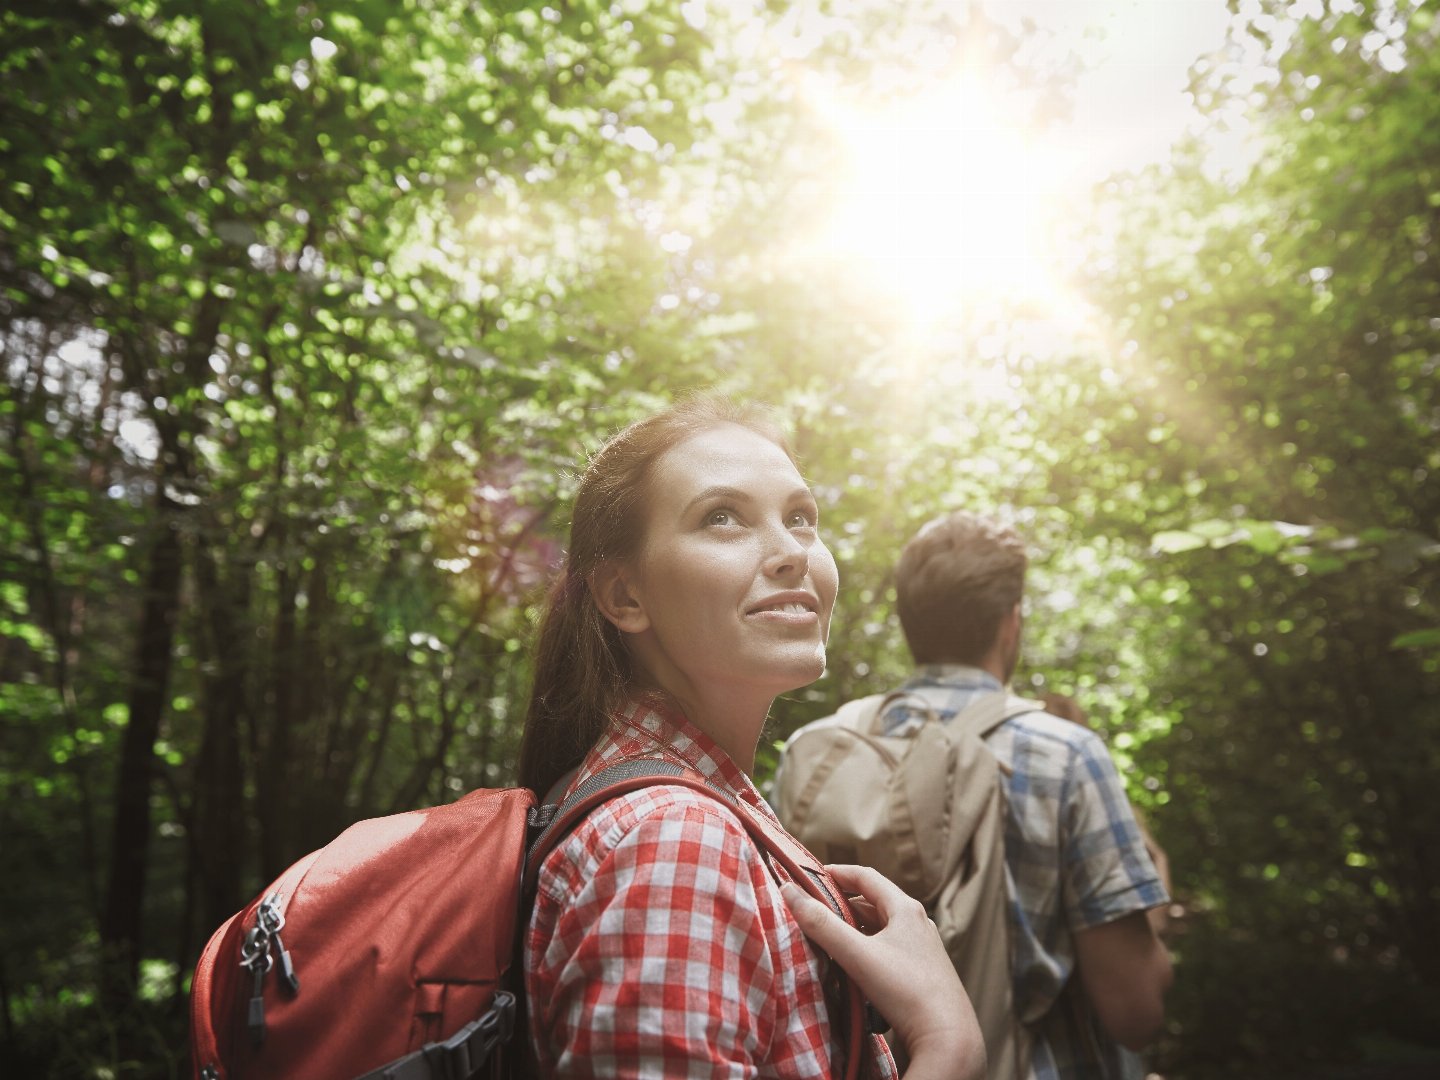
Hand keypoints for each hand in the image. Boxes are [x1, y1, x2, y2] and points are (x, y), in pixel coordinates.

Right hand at [781, 864, 984, 1079]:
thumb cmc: (905, 991)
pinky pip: (891, 950)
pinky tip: (857, 967)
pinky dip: (870, 949)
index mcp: (906, 909)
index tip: (813, 875)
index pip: (867, 877)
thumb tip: (789, 891)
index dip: (838, 873)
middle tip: (816, 909)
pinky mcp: (925, 972)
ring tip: (831, 938)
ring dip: (857, 928)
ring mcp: (924, 948)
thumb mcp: (857, 954)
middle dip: (843, 903)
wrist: (947, 1037)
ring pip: (883, 928)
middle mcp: (919, 923)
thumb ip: (822, 924)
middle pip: (875, 902)